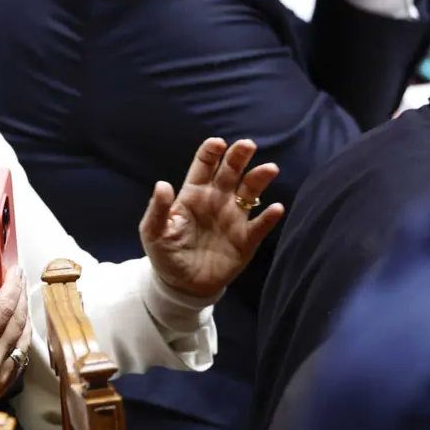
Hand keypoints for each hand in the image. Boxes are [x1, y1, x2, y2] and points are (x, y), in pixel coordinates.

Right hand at [0, 267, 31, 408]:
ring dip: (25, 317)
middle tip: (20, 281)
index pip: (3, 308)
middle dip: (21, 297)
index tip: (15, 272)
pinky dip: (22, 339)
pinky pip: (21, 358)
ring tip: (21, 301)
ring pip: (24, 339)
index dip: (12, 287)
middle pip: (18, 321)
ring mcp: (1, 375)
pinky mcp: (4, 385)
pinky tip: (18, 328)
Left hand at [139, 139, 284, 299]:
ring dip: (259, 179)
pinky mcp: (246, 239)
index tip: (218, 143)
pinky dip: (269, 216)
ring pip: (250, 192)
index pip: (204, 166)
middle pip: (231, 172)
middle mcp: (217, 200)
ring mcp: (233, 218)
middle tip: (247, 145)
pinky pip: (260, 224)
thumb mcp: (154, 233)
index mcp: (194, 194)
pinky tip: (276, 208)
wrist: (182, 286)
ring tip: (269, 169)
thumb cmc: (166, 254)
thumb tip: (162, 184)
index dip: (211, 153)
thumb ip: (158, 209)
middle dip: (239, 157)